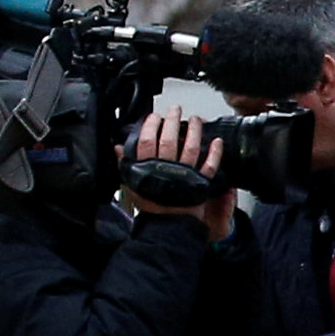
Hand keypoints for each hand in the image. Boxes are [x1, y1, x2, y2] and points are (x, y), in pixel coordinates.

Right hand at [125, 110, 231, 230]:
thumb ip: (125, 165)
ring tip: (195, 119)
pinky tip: (216, 141)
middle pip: (169, 139)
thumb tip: (118, 148)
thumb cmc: (150, 206)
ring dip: (193, 130)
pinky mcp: (199, 183)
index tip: (154, 117)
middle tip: (175, 109)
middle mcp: (166, 169)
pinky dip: (214, 153)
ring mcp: (184, 175)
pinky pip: (208, 165)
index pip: (147, 140)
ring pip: (190, 147)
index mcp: (148, 169)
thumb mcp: (131, 185)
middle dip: (172, 120)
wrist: (166, 227)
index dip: (151, 125)